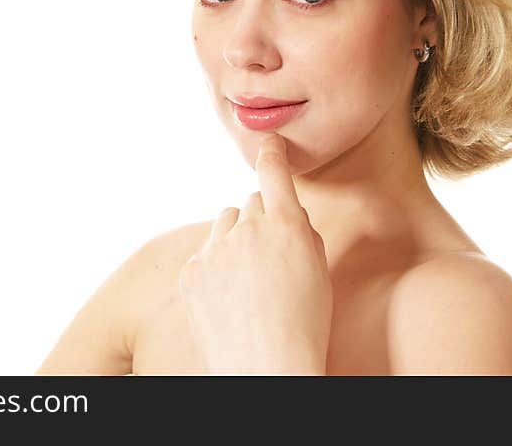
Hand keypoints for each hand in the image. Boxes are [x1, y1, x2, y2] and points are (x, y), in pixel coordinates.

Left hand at [178, 132, 332, 374]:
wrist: (266, 368)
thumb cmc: (304, 326)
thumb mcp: (320, 273)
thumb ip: (303, 233)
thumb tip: (288, 213)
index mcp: (286, 225)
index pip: (274, 173)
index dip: (271, 154)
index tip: (267, 143)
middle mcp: (248, 228)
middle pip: (251, 204)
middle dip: (260, 220)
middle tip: (269, 258)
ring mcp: (216, 249)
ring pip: (225, 223)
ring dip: (235, 238)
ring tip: (247, 280)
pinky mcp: (192, 270)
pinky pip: (205, 253)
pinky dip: (215, 267)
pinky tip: (227, 298)